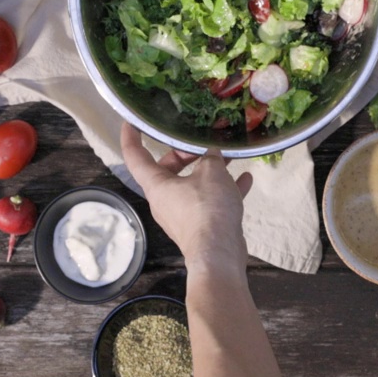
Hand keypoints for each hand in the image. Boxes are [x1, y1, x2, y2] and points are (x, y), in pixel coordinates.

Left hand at [120, 124, 253, 269]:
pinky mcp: (200, 226)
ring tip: (229, 158)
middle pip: (168, 170)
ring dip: (210, 171)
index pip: (136, 157)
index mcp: (157, 185)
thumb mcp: (211, 173)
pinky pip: (210, 202)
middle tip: (203, 144)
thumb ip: (211, 158)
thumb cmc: (207, 208)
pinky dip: (225, 190)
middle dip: (185, 154)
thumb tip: (212, 155)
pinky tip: (246, 179)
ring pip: (192, 185)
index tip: (132, 122)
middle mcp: (164, 200)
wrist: (218, 254)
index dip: (131, 138)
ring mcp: (182, 215)